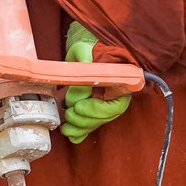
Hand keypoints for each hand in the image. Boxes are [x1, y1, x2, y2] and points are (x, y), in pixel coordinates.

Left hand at [61, 21, 130, 144]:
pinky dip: (80, 133)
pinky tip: (71, 135)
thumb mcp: (84, 52)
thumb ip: (84, 67)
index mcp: (119, 82)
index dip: (97, 110)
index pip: (116, 105)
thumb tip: (80, 94)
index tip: (78, 106)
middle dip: (86, 119)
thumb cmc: (87, 50)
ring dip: (81, 128)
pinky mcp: (92, 112)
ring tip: (65, 126)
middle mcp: (115, 97)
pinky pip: (90, 127)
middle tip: (69, 112)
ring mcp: (104, 105)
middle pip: (105, 117)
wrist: (84, 53)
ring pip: (97, 123)